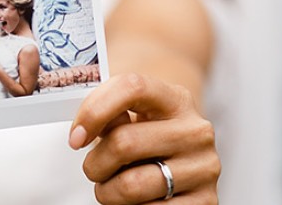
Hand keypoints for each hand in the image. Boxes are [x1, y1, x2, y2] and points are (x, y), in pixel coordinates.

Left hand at [69, 73, 218, 203]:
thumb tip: (83, 131)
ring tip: (113, 187)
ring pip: (131, 185)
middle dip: (95, 164)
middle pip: (124, 143)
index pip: (132, 87)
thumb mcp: (131, 117)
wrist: (182, 161)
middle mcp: (196, 131)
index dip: (94, 111)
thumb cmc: (147, 137)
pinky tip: (137, 200)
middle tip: (94, 169)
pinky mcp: (206, 201)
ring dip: (108, 192)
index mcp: (175, 99)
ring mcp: (204, 167)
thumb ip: (109, 114)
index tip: (75, 137)